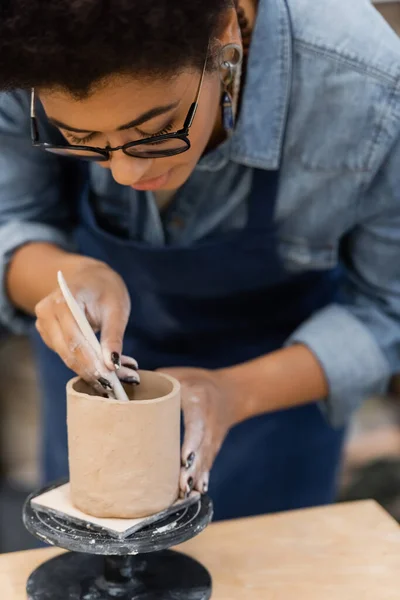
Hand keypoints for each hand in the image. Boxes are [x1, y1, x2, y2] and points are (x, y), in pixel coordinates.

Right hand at [35, 258, 139, 393]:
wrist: (88, 278)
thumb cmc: (105, 289)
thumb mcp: (116, 308)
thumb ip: (113, 335)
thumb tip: (113, 364)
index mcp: (62, 301)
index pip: (74, 339)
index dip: (91, 362)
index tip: (111, 378)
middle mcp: (46, 313)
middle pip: (68, 352)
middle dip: (93, 371)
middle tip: (118, 385)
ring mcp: (44, 325)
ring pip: (67, 357)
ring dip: (92, 370)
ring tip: (121, 376)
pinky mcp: (48, 335)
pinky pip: (67, 354)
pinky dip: (87, 364)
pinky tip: (108, 368)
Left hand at [157, 367, 242, 496]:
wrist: (230, 391)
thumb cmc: (197, 382)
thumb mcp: (179, 376)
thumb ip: (157, 385)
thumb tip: (123, 390)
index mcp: (200, 401)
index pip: (197, 424)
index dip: (192, 442)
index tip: (184, 459)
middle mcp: (209, 422)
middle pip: (203, 448)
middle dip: (193, 468)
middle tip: (182, 486)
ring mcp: (213, 438)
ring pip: (205, 461)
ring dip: (196, 478)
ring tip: (184, 496)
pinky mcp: (212, 448)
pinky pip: (207, 465)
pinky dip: (201, 479)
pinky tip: (194, 495)